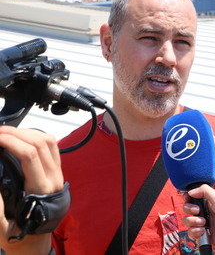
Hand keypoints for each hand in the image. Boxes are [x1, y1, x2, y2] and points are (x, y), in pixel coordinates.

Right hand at [0, 126, 62, 254]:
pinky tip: (24, 136)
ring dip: (27, 131)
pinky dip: (37, 135)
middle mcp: (53, 176)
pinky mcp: (57, 168)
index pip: (30, 155)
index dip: (11, 141)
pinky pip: (52, 145)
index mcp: (41, 188)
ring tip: (8, 132)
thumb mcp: (3, 225)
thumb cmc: (23, 230)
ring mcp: (58, 171)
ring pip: (48, 140)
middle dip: (16, 133)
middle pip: (39, 143)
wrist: (40, 234)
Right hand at [182, 184, 214, 250]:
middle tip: (198, 211)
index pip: (192, 197)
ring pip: (187, 220)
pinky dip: (194, 231)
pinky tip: (203, 231)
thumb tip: (190, 192)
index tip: (188, 198)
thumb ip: (204, 190)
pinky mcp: (203, 234)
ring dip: (192, 221)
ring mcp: (203, 223)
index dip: (187, 197)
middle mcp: (204, 211)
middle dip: (189, 208)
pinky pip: (191, 232)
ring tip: (203, 223)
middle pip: (187, 208)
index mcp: (208, 201)